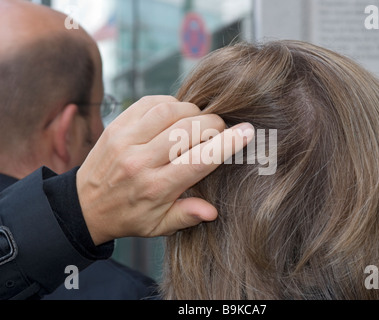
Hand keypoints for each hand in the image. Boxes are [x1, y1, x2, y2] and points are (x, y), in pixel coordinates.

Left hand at [76, 96, 253, 244]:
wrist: (85, 205)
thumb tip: (213, 211)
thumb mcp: (158, 226)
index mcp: (156, 188)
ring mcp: (126, 140)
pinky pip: (149, 102)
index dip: (227, 143)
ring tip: (198, 122)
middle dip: (213, 125)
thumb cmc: (128, 216)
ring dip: (193, 111)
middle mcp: (140, 161)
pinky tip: (176, 114)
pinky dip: (170, 103)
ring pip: (170, 111)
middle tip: (219, 130)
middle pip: (188, 131)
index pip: (199, 160)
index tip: (247, 131)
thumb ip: (186, 216)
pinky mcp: (116, 125)